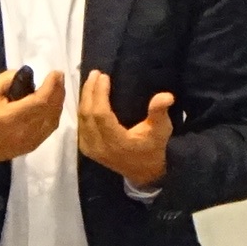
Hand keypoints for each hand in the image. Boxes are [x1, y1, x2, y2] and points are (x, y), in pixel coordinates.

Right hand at [0, 68, 64, 172]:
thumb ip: (8, 79)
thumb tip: (28, 75)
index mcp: (11, 117)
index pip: (41, 101)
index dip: (52, 86)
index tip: (56, 73)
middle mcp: (25, 132)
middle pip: (51, 111)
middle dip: (58, 92)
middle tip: (58, 78)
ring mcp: (30, 142)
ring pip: (53, 121)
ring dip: (58, 103)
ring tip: (57, 89)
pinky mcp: (31, 147)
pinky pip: (49, 129)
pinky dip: (53, 115)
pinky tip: (51, 105)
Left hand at [79, 71, 173, 187]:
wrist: (144, 172)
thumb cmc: (154, 148)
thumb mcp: (161, 130)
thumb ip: (159, 112)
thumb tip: (166, 96)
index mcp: (116, 142)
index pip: (101, 114)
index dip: (100, 94)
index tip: (104, 77)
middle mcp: (99, 146)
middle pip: (87, 114)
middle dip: (90, 92)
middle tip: (95, 74)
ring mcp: (91, 149)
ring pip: (81, 119)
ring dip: (84, 98)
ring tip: (91, 81)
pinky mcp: (87, 149)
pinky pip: (80, 125)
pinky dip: (83, 109)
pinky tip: (87, 98)